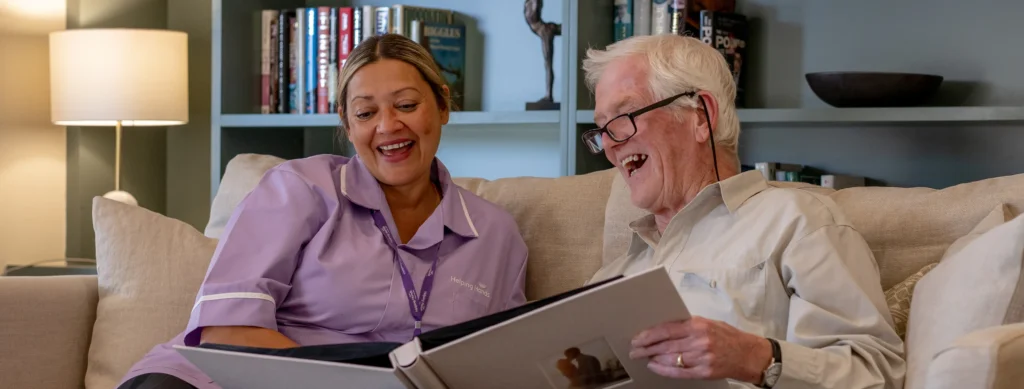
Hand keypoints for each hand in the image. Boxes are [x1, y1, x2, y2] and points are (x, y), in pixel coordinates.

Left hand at [628, 316, 772, 383]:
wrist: (748, 354)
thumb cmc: (728, 336)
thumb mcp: (707, 323)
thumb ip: (686, 325)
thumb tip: (662, 329)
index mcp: (698, 325)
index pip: (666, 329)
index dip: (648, 335)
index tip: (637, 338)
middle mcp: (699, 341)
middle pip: (664, 345)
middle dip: (646, 348)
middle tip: (634, 349)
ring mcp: (702, 357)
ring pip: (669, 358)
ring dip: (653, 358)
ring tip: (644, 357)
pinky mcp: (704, 371)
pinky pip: (679, 371)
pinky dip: (664, 369)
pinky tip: (655, 366)